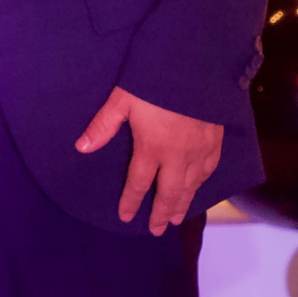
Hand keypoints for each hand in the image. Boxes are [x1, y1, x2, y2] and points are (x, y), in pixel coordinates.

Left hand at [75, 86, 221, 235]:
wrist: (196, 66)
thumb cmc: (154, 81)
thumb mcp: (122, 99)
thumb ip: (103, 125)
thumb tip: (81, 148)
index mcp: (152, 147)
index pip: (139, 183)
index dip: (131, 201)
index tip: (125, 216)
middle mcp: (178, 156)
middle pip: (169, 192)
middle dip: (161, 212)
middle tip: (156, 230)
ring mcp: (200, 150)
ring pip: (191, 185)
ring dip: (183, 203)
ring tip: (176, 218)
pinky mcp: (216, 141)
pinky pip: (209, 170)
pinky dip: (202, 184)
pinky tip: (199, 187)